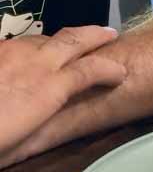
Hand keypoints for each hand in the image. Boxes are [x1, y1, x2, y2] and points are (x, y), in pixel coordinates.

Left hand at [0, 26, 126, 161]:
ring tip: (70, 45)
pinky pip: (18, 45)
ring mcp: (11, 52)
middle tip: (108, 34)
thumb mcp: (22, 137)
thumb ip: (42, 116)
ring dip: (61, 41)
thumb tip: (49, 114)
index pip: (90, 69)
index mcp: (48, 86)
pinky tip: (26, 57)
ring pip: (43, 39)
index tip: (122, 72)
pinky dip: (31, 48)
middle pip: (73, 39)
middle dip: (94, 36)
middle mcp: (34, 62)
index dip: (110, 68)